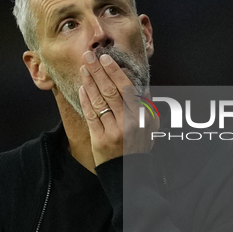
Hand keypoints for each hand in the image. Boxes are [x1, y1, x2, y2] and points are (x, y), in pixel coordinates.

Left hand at [78, 51, 152, 166]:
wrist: (129, 174)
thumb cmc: (139, 147)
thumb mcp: (150, 127)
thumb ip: (147, 107)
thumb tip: (142, 87)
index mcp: (141, 116)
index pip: (126, 88)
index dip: (114, 71)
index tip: (105, 58)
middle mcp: (128, 122)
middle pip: (110, 91)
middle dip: (98, 71)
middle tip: (88, 56)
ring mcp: (113, 131)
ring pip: (99, 101)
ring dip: (89, 82)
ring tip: (83, 68)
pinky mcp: (99, 139)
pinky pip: (90, 115)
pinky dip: (85, 100)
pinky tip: (81, 88)